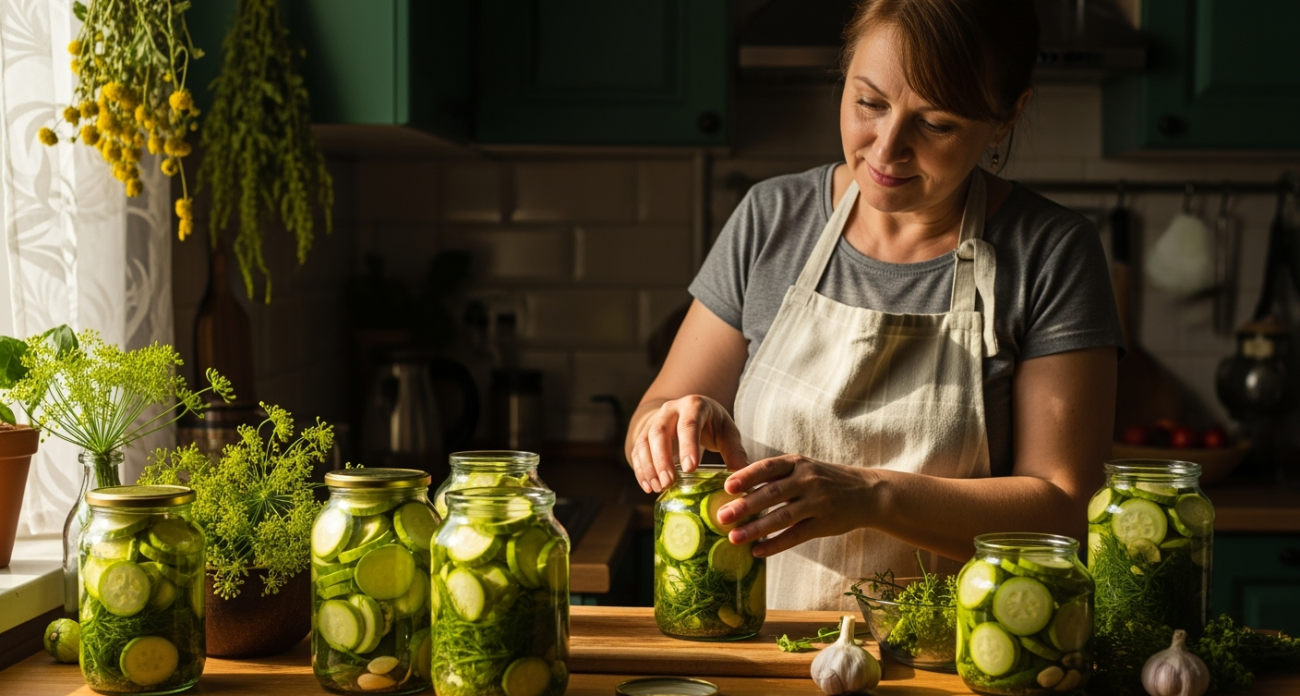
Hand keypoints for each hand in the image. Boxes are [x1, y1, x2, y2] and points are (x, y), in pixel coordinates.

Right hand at [629, 395, 747, 493]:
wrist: (688, 412)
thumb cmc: (712, 424)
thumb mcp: (726, 432)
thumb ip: (734, 452)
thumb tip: (744, 478)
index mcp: (694, 406)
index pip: (689, 424)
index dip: (688, 446)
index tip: (690, 469)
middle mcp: (670, 410)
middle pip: (660, 432)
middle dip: (662, 459)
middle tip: (669, 483)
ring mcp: (654, 420)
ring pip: (645, 441)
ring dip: (649, 466)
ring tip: (658, 488)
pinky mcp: (644, 433)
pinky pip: (637, 450)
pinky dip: (641, 469)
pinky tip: (648, 486)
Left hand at [717, 454, 872, 557]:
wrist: (867, 493)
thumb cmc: (825, 480)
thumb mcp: (804, 468)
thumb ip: (776, 476)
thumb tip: (738, 488)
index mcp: (798, 463)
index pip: (768, 468)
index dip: (747, 476)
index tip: (727, 486)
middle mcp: (807, 480)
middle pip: (771, 494)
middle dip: (745, 506)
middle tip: (722, 516)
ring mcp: (817, 503)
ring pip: (782, 517)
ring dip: (756, 529)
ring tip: (734, 538)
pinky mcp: (824, 524)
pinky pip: (796, 536)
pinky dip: (776, 544)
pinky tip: (758, 551)